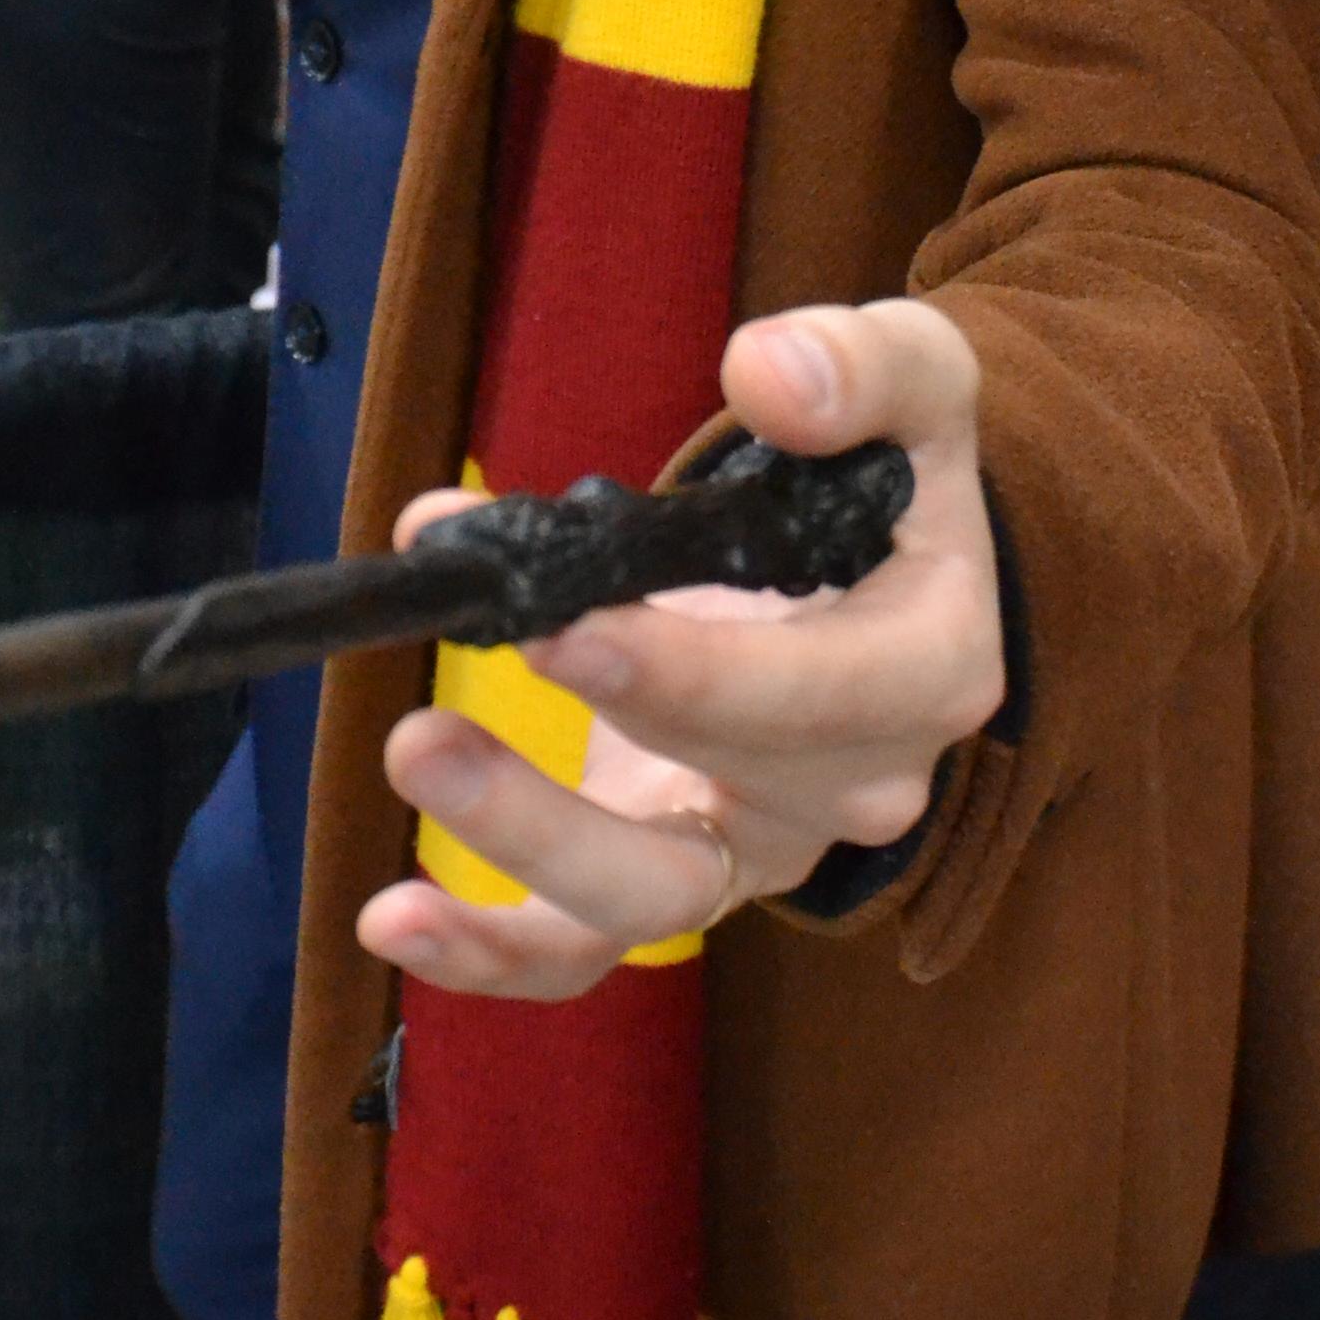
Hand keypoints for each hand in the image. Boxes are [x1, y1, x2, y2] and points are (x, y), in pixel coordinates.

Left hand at [357, 299, 1004, 1003]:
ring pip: (653, 892)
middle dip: (608, 714)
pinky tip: (392, 920)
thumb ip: (863, 369)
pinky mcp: (673, 872)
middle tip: (503, 640)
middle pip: (733, 778)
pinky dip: (494, 950)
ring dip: (529, 840)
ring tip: (418, 750)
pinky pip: (587, 945)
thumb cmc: (890, 476)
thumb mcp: (917, 386)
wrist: (885, 571)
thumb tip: (770, 372)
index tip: (574, 624)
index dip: (698, 675)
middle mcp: (854, 782)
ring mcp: (759, 843)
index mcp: (926, 666)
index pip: (825, 694)